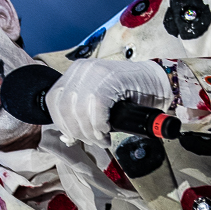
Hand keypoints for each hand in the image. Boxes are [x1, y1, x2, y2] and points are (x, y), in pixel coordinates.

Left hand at [45, 59, 171, 146]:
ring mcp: (95, 71)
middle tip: (92, 140)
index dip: (61, 123)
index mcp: (75, 72)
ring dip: (90, 132)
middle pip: (64, 108)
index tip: (73, 137)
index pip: (53, 101)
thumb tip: (67, 137)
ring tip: (102, 138)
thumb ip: (81, 113)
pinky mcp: (110, 78)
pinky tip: (107, 130)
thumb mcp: (98, 102)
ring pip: (79, 110)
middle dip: (77, 131)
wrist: (157, 83)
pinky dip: (100, 125)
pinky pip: (96, 108)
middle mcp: (81, 69)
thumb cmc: (130, 96)